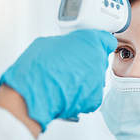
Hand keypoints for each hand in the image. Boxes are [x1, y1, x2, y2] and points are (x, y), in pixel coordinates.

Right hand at [0, 29, 116, 131]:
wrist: (33, 93)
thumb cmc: (37, 67)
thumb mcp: (48, 42)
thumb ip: (65, 44)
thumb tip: (64, 48)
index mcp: (91, 41)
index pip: (106, 40)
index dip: (98, 43)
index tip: (92, 46)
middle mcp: (99, 60)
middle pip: (98, 60)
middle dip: (87, 62)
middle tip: (70, 65)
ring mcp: (99, 80)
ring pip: (95, 78)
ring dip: (83, 79)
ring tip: (64, 81)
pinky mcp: (95, 99)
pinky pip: (91, 95)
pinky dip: (81, 95)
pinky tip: (66, 92)